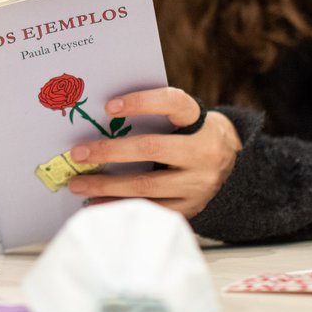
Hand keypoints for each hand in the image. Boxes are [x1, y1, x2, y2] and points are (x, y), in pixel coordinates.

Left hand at [64, 87, 240, 218]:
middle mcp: (204, 152)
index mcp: (202, 122)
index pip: (173, 103)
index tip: (108, 107)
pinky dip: (120, 206)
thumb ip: (157, 116)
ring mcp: (199, 184)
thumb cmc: (193, 136)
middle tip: (78, 153)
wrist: (233, 168)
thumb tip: (102, 119)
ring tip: (78, 184)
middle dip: (110, 151)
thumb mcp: (187, 120)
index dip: (141, 102)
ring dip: (107, 186)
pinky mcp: (191, 208)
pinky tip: (97, 204)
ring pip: (147, 185)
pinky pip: (151, 210)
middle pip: (152, 149)